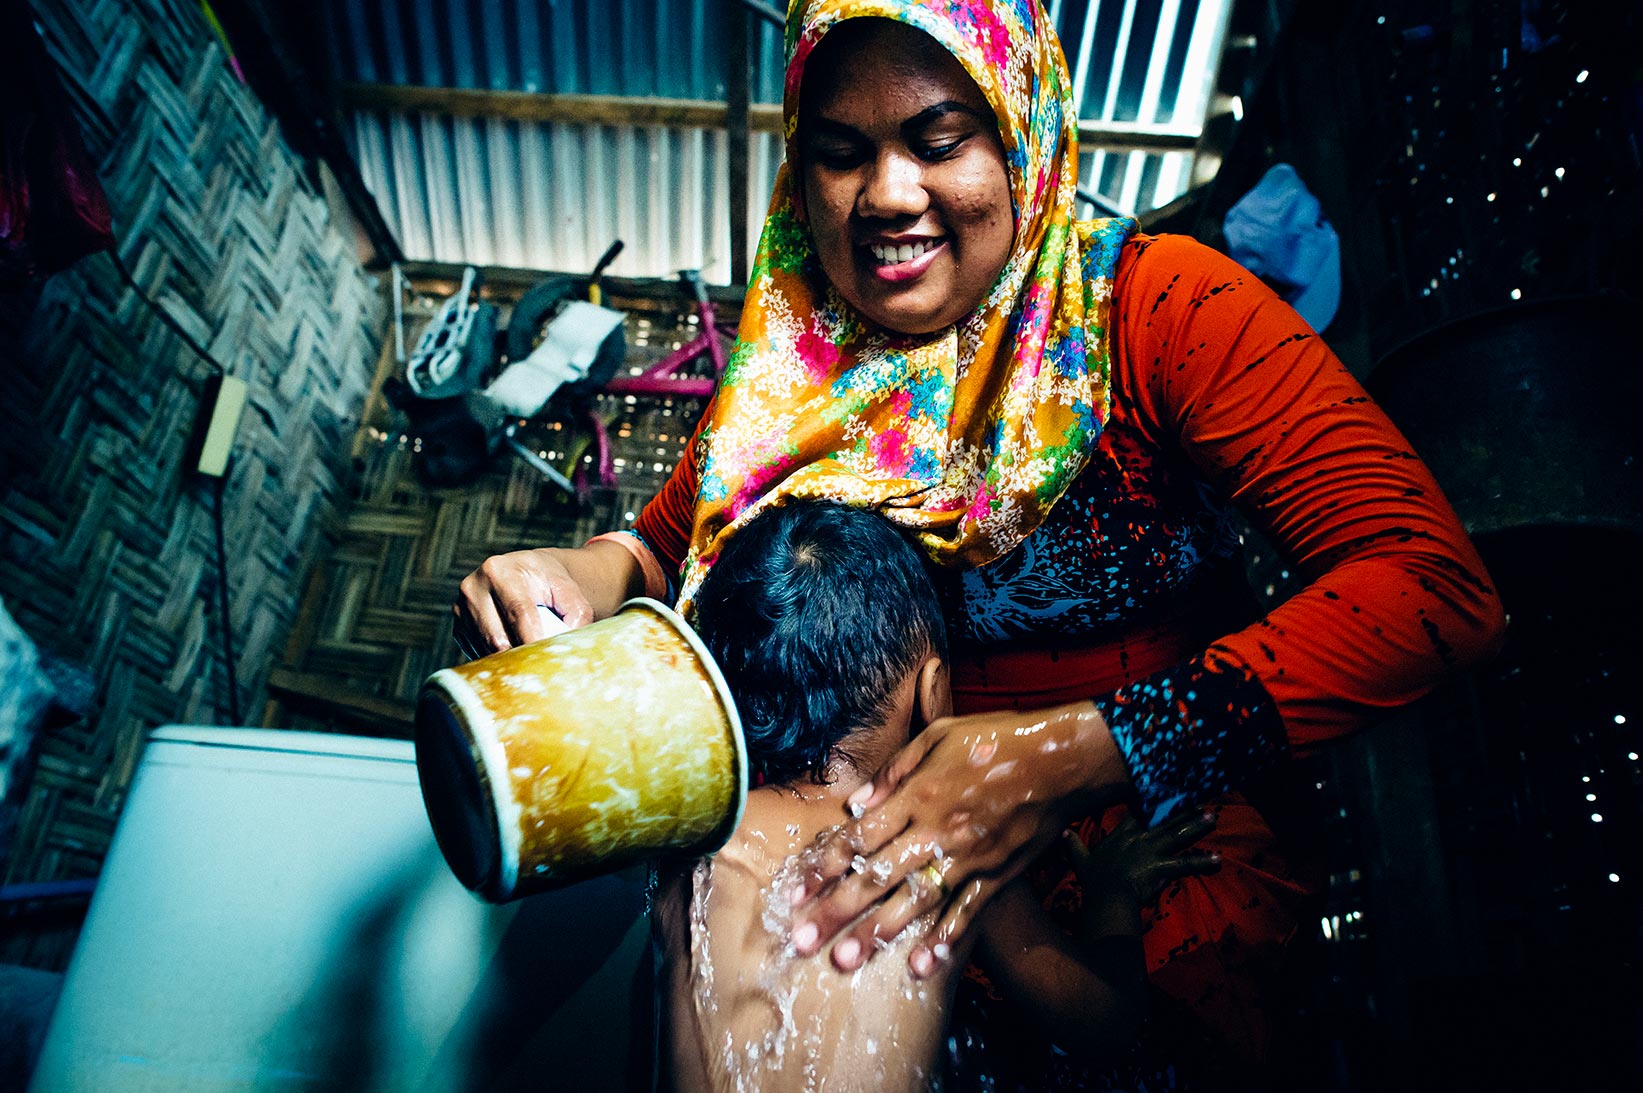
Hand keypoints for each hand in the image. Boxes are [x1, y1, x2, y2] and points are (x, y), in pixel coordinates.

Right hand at [453, 547, 593, 654]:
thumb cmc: (550, 583)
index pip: (518, 613)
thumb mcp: (569, 591)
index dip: (534, 640)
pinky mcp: (458, 626)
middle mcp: (473, 587)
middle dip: (521, 657)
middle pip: (497, 637)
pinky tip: (514, 653)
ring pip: (485, 650)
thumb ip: (576, 614)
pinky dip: (496, 660)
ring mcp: (461, 608)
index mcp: (500, 571)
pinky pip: (476, 653)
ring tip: (531, 662)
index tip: (549, 661)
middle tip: (543, 671)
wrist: (526, 573)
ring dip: (509, 661)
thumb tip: (569, 645)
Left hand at [787, 701, 1125, 977]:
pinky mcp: (997, 875)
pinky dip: (944, 940)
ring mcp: (968, 857)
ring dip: (878, 933)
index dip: (824, 864)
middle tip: (802, 941)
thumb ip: (895, 770)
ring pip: (915, 902)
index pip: (860, 836)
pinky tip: (919, 967)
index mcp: (918, 794)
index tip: (795, 891)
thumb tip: (859, 803)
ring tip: (846, 962)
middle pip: (877, 876)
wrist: (1063, 758)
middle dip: (836, 911)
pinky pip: (967, 913)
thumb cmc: (998, 739)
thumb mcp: (939, 735)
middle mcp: (937, 830)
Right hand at [1068, 809, 1219, 907]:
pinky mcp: (1163, 868)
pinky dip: (1202, 862)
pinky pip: (1186, 865)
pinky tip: (1217, 860)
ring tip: (1212, 817)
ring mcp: (1153, 851)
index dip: (1153, 799)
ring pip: (1178, 835)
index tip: (1165, 788)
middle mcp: (1140, 838)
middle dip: (1183, 808)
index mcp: (1123, 835)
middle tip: (1200, 799)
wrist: (1107, 898)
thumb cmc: (1094, 881)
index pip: (1139, 811)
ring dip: (1197, 826)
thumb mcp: (1081, 860)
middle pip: (1165, 819)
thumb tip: (1062, 832)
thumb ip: (1073, 844)